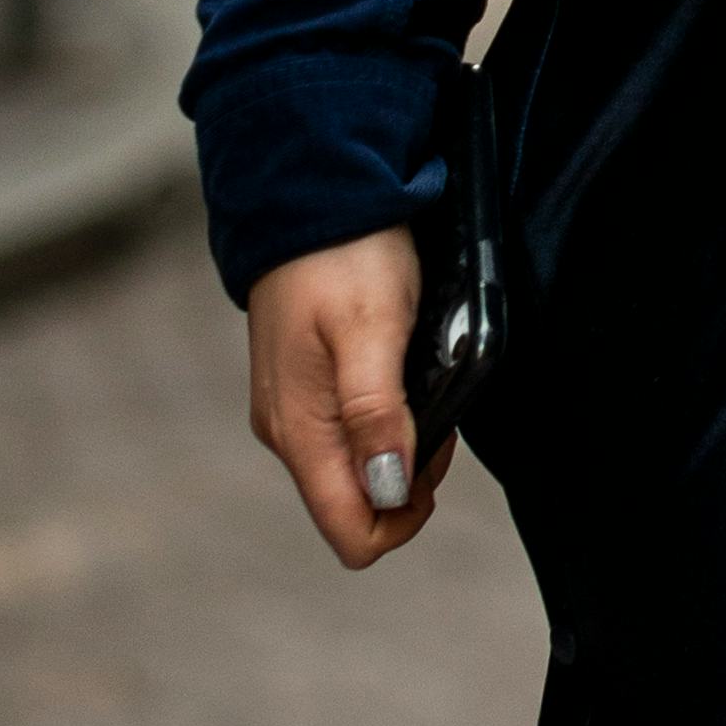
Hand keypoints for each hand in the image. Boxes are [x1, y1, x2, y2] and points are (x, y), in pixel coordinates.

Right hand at [247, 226, 449, 567]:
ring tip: (423, 382)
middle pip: (355, 505)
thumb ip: (376, 413)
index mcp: (300, 431)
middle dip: (408, 479)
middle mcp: (287, 432)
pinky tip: (401, 371)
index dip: (404, 517)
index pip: (350, 532)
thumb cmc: (344, 256)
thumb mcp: (372, 329)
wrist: (310, 193)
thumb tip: (388, 488)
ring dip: (401, 446)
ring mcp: (291, 410)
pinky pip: (349, 432)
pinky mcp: (303, 385)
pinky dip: (386, 419)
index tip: (434, 458)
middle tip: (438, 411)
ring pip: (355, 469)